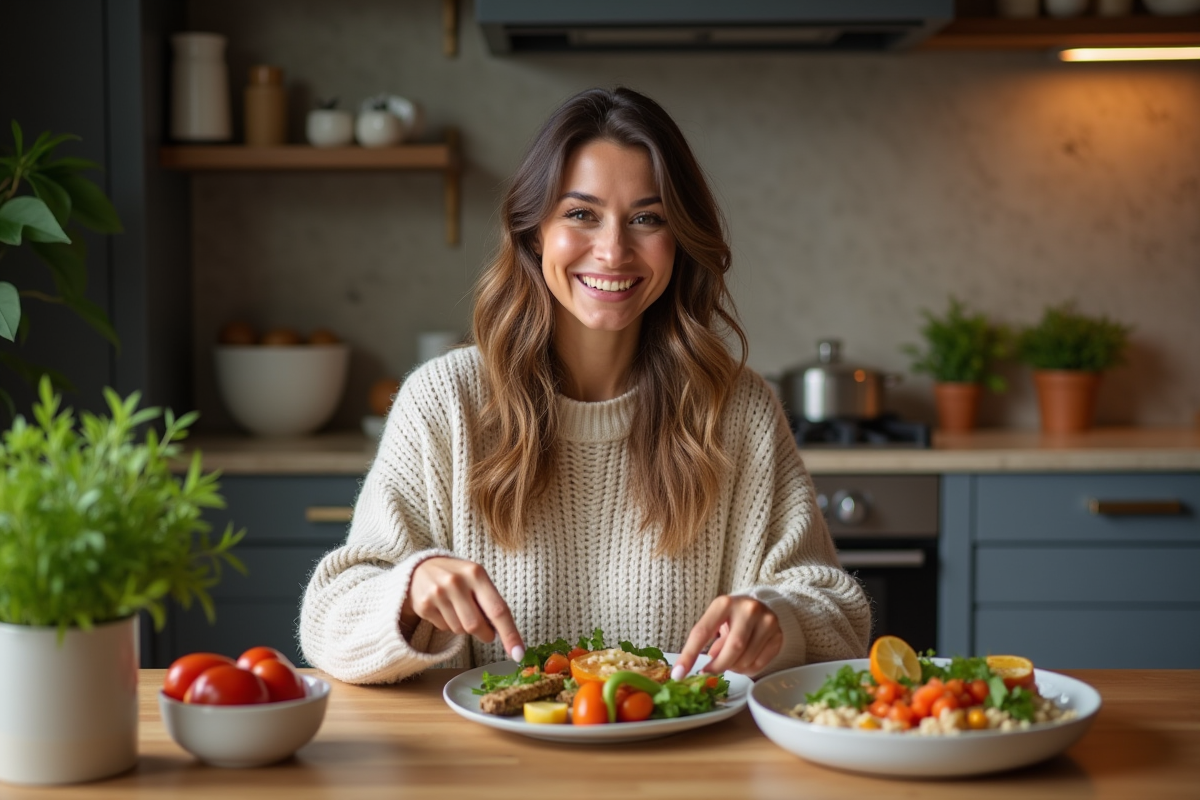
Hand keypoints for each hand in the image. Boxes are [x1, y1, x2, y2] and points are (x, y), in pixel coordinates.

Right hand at [400, 556, 525, 658]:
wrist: (420, 568)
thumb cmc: (458, 577)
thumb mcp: (476, 579)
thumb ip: (490, 601)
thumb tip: (503, 634)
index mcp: (476, 573)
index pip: (497, 610)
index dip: (510, 634)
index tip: (519, 654)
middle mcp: (456, 582)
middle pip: (476, 625)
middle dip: (485, 634)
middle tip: (485, 631)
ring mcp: (437, 593)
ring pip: (460, 630)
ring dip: (464, 627)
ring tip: (458, 609)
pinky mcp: (423, 605)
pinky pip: (444, 629)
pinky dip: (448, 625)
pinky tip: (444, 609)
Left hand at [672, 596, 781, 679]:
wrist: (760, 606)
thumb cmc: (731, 617)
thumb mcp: (715, 621)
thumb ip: (705, 641)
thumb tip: (694, 670)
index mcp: (724, 603)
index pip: (702, 632)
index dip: (689, 655)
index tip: (678, 674)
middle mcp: (748, 609)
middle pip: (733, 648)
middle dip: (718, 666)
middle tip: (709, 672)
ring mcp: (767, 621)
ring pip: (747, 659)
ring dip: (734, 668)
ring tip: (730, 661)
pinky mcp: (779, 635)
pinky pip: (760, 664)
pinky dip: (747, 670)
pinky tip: (744, 661)